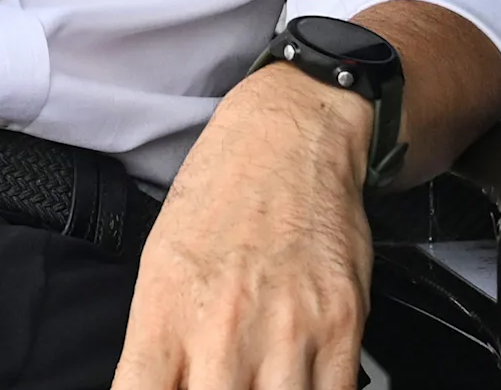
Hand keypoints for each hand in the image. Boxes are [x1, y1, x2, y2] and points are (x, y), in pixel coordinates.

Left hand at [115, 65, 372, 389]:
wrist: (290, 136)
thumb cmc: (219, 196)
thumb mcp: (160, 264)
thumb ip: (158, 345)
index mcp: (166, 312)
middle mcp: (224, 328)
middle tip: (218, 382)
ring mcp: (287, 331)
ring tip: (256, 380)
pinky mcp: (342, 327)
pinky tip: (295, 379)